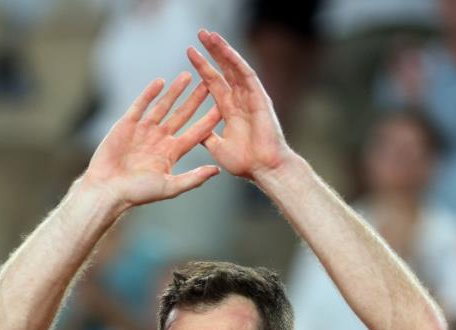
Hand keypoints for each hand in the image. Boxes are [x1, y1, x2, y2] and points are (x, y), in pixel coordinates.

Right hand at [85, 72, 220, 205]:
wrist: (109, 189)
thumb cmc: (138, 193)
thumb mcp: (170, 188)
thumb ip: (193, 179)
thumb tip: (217, 170)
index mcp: (172, 154)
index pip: (195, 134)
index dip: (208, 121)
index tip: (223, 108)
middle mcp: (160, 140)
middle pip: (182, 116)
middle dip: (196, 100)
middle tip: (210, 83)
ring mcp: (143, 131)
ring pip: (163, 106)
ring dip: (175, 92)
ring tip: (187, 76)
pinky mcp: (127, 124)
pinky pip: (140, 105)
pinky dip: (149, 93)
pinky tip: (160, 82)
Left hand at [187, 30, 291, 180]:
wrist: (264, 168)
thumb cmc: (245, 163)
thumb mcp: (218, 148)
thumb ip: (207, 136)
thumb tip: (195, 132)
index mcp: (229, 111)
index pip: (214, 84)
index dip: (203, 68)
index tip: (190, 54)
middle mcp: (240, 100)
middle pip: (223, 70)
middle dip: (211, 53)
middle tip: (199, 34)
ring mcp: (250, 97)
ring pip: (234, 68)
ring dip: (221, 51)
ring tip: (208, 35)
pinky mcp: (259, 97)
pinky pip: (245, 74)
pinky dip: (235, 60)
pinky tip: (224, 48)